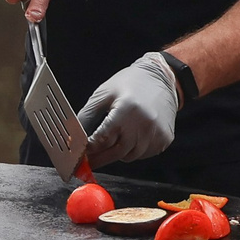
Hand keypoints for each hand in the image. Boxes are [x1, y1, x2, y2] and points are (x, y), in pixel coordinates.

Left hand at [77, 52, 181, 166]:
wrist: (162, 78)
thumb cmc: (131, 83)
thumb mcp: (104, 93)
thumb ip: (87, 115)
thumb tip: (75, 136)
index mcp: (126, 110)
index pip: (103, 138)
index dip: (90, 149)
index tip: (81, 154)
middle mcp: (143, 124)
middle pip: (115, 153)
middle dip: (99, 159)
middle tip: (89, 161)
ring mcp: (156, 134)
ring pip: (129, 157)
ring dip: (117, 154)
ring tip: (113, 141)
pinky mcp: (164, 139)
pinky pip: (143, 154)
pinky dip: (133, 151)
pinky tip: (131, 137)